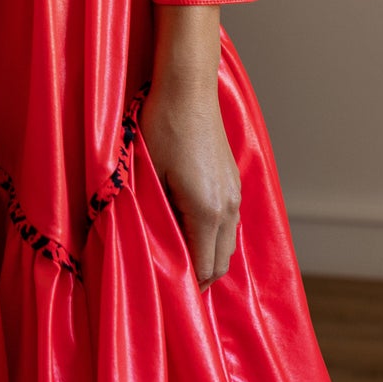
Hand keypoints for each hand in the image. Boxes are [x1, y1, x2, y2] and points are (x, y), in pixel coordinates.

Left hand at [138, 4, 241, 289]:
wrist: (187, 87)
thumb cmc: (161, 128)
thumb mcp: (147, 176)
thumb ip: (154, 217)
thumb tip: (152, 246)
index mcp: (207, 212)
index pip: (204, 267)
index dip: (187, 286)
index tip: (167, 294)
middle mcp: (228, 207)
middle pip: (221, 262)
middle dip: (200, 276)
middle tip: (172, 282)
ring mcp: (235, 193)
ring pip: (228, 243)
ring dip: (207, 255)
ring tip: (180, 258)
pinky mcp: (234, 179)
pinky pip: (229, 222)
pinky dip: (214, 235)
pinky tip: (191, 228)